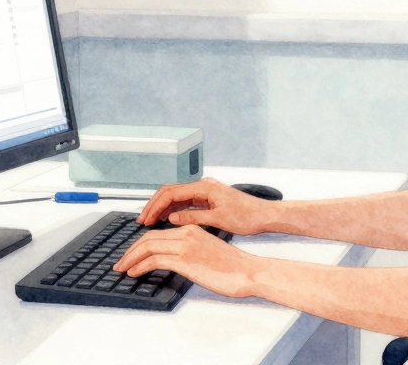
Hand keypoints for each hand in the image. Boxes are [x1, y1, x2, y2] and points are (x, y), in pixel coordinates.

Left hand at [113, 224, 258, 298]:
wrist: (247, 271)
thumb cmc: (232, 265)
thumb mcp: (207, 251)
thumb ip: (190, 250)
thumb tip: (174, 260)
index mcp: (191, 229)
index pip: (157, 234)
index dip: (140, 244)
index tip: (131, 254)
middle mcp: (186, 233)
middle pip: (148, 238)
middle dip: (130, 250)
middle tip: (120, 262)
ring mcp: (185, 245)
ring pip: (147, 246)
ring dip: (130, 258)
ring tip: (122, 268)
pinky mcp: (185, 259)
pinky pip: (154, 259)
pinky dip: (140, 265)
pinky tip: (134, 273)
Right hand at [138, 177, 275, 235]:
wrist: (265, 215)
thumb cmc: (247, 217)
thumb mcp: (218, 220)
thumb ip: (193, 217)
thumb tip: (172, 218)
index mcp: (204, 187)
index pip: (171, 193)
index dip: (155, 206)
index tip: (146, 218)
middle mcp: (203, 186)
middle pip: (170, 192)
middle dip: (154, 205)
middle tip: (142, 220)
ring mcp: (205, 192)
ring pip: (176, 197)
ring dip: (162, 208)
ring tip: (150, 222)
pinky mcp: (208, 199)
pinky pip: (185, 202)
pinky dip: (174, 210)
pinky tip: (167, 220)